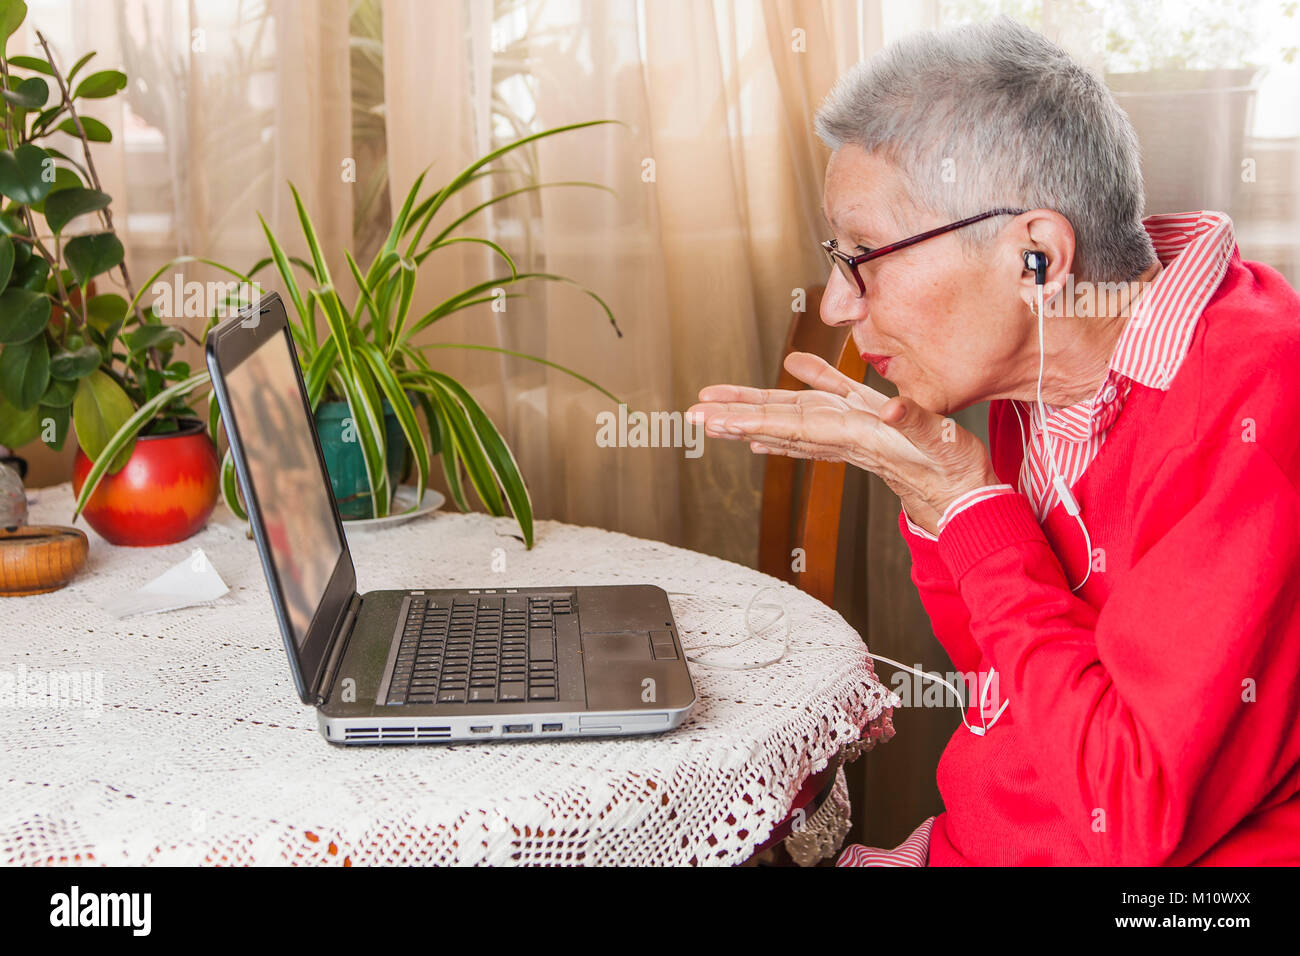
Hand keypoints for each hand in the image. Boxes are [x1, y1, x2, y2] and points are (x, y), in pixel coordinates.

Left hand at [686, 351, 1000, 535]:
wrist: (970, 502)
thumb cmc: (958, 477)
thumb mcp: (943, 446)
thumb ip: (918, 424)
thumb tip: (893, 410)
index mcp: (858, 438)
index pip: (794, 427)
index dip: (754, 420)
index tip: (717, 419)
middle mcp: (847, 437)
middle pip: (781, 424)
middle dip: (737, 417)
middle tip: (694, 412)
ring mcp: (855, 432)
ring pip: (796, 416)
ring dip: (757, 408)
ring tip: (720, 403)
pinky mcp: (872, 425)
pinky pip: (830, 404)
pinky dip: (805, 392)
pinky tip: (789, 378)